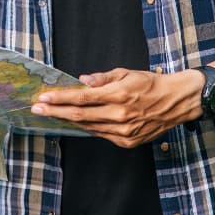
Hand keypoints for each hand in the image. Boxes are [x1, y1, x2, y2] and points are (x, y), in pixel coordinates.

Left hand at [31, 67, 200, 147]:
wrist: (177, 102)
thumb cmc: (152, 84)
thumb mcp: (127, 73)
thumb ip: (103, 78)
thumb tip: (82, 81)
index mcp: (119, 95)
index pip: (82, 98)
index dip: (60, 99)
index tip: (44, 98)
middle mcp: (120, 116)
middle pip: (80, 116)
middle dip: (55, 112)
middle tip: (37, 109)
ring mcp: (123, 131)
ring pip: (88, 127)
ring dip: (68, 121)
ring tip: (52, 114)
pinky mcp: (127, 141)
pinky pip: (101, 134)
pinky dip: (87, 127)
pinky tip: (76, 121)